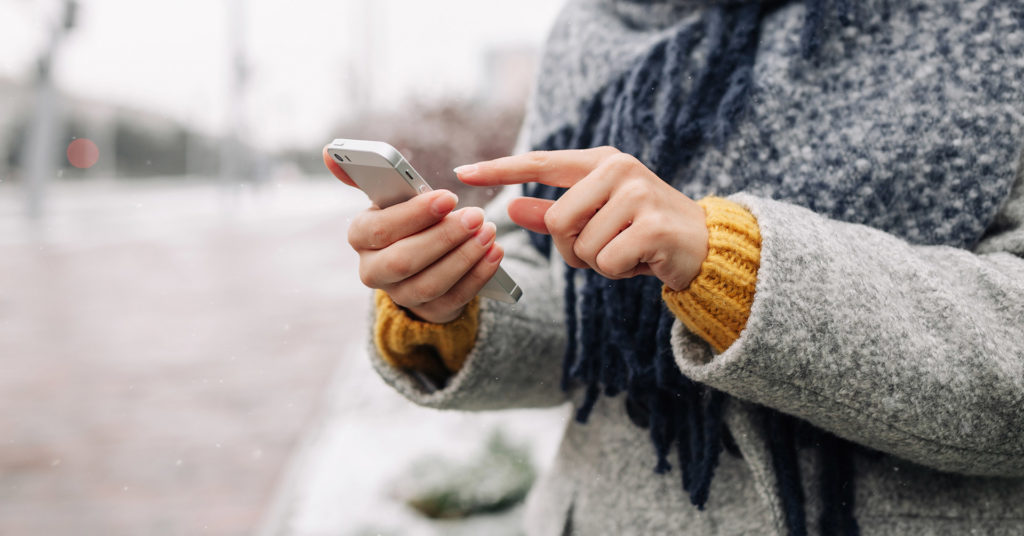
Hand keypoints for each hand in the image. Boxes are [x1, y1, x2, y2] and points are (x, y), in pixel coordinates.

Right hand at [323, 146, 503, 323]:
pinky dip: (478, 275)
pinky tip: (494, 253)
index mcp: (361, 237)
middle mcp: (373, 271)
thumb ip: (369, 176)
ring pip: (430, 283)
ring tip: (489, 232)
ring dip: (464, 257)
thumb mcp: (391, 200)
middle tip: (476, 215)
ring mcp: (401, 296)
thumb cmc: (409, 221)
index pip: (379, 229)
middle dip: (443, 237)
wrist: (424, 263)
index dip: (415, 215)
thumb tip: (327, 152)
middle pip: (404, 260)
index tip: (448, 197)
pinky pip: (455, 299)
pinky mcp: (430, 311)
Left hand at [454, 146, 707, 290]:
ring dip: (597, 262)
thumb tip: (511, 208)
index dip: (500, 169)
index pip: (540, 163)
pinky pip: (605, 262)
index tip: (462, 172)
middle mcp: (618, 169)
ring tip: (627, 250)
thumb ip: (553, 212)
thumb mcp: (597, 217)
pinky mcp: (652, 226)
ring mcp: (638, 195)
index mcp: (600, 162)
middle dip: (572, 248)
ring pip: (581, 246)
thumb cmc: (642, 231)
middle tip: (605, 246)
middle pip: (557, 222)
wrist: (703, 246)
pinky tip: (640, 261)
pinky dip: (617, 272)